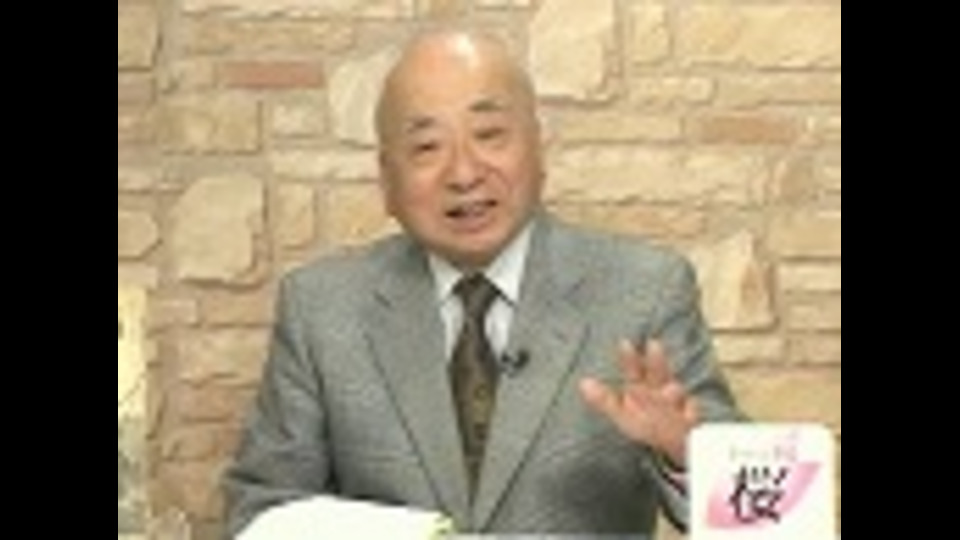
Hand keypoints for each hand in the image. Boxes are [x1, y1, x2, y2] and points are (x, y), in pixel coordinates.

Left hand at [579, 338, 698, 466]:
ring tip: (669, 392)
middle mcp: (659, 392)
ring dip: (674, 390)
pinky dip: (690, 411)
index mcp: (641, 388)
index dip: (629, 358)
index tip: (624, 343)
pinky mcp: (690, 419)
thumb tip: (583, 383)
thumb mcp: (621, 414)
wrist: (676, 442)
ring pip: (676, 391)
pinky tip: (689, 411)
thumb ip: (604, 399)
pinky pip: (691, 413)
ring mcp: (676, 404)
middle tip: (653, 344)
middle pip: (658, 373)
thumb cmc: (645, 424)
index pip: (634, 370)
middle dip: (656, 361)